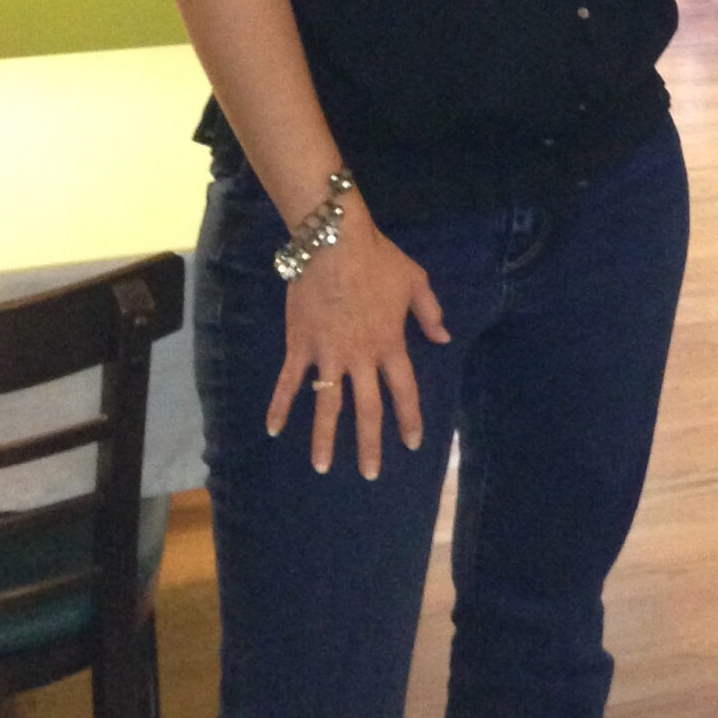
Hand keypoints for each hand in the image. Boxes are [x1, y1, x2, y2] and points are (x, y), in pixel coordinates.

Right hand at [264, 214, 449, 475]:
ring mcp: (328, 355)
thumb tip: (444, 338)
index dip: (409, 419)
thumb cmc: (378, 259)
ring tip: (322, 467)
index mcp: (390, 345)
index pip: (404, 391)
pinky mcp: (300, 346)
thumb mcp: (415, 282)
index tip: (413, 443)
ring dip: (325, 438)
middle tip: (369, 474)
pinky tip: (273, 430)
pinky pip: (288, 383)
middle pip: (367, 410)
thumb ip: (430, 313)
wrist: (334, 242)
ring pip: (328, 406)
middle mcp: (361, 358)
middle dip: (369, 444)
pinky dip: (279, 407)